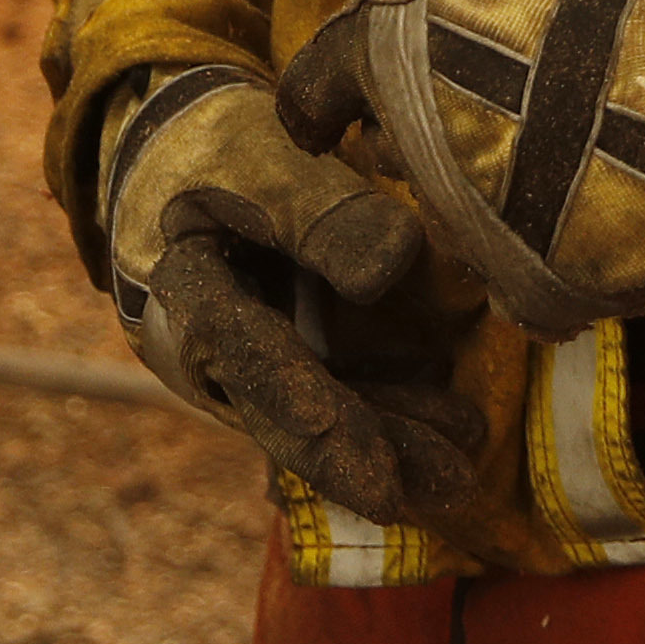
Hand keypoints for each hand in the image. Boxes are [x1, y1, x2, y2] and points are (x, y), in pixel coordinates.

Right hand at [97, 65, 479, 520]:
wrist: (194, 159)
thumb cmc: (220, 148)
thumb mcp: (255, 158)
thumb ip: (314, 209)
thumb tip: (387, 267)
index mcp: (186, 292)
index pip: (235, 345)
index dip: (279, 384)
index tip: (323, 421)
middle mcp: (214, 352)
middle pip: (278, 410)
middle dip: (342, 454)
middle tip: (402, 495)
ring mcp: (259, 368)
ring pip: (322, 420)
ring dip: (387, 448)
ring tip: (457, 477)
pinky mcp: (300, 365)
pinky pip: (349, 398)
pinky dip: (398, 415)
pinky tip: (458, 432)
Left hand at [278, 0, 644, 338]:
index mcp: (405, 58)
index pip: (323, 80)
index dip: (328, 82)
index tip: (336, 97)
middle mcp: (426, 156)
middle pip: (391, 147)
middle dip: (425, 118)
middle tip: (507, 86)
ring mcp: (486, 233)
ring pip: (449, 210)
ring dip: (484, 176)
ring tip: (563, 131)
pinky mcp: (544, 289)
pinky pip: (511, 269)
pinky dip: (538, 237)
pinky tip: (591, 191)